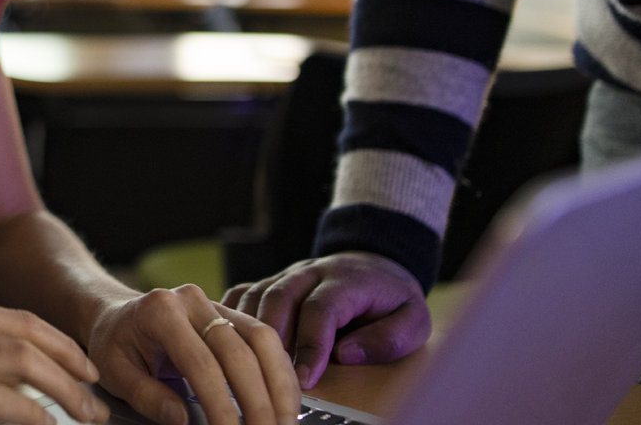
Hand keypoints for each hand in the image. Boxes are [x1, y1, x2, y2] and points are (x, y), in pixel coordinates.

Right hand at [0, 295, 108, 424]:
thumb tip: (22, 372)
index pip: (19, 320)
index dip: (63, 345)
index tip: (87, 372)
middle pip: (29, 340)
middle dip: (74, 373)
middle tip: (96, 405)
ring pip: (22, 365)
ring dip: (65, 396)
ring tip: (84, 419)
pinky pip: (0, 402)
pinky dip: (34, 416)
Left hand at [87, 284, 299, 424]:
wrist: (114, 313)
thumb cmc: (114, 343)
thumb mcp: (115, 372)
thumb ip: (147, 397)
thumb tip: (181, 419)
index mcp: (161, 311)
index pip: (201, 364)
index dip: (220, 405)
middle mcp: (193, 300)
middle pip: (240, 352)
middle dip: (258, 402)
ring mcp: (216, 303)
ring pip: (263, 340)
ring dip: (280, 386)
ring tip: (285, 422)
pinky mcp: (232, 313)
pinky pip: (266, 339)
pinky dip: (280, 372)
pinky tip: (284, 400)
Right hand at [222, 252, 428, 389]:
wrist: (375, 262)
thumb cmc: (391, 299)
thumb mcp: (413, 319)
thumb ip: (389, 338)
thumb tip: (347, 354)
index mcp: (346, 281)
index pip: (321, 310)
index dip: (311, 345)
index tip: (306, 378)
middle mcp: (311, 273)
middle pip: (279, 296)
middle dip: (271, 337)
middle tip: (269, 373)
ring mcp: (288, 274)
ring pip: (257, 294)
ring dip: (248, 328)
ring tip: (247, 361)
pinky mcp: (272, 281)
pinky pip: (243, 292)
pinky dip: (230, 313)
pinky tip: (227, 338)